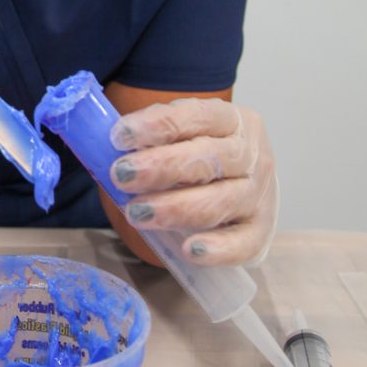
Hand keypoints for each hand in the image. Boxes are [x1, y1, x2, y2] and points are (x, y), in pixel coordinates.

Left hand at [109, 98, 278, 266]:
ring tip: (137, 214)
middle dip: (161, 167)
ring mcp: (260, 194)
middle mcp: (251, 153)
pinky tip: (189, 250)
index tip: (120, 136)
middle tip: (121, 175)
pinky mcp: (262, 232)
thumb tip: (103, 145)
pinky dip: (217, 249)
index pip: (196, 116)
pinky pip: (243, 243)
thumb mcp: (178, 134)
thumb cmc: (197, 155)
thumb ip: (148, 138)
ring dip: (175, 208)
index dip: (157, 125)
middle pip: (209, 158)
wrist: (239, 181)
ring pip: (221, 200)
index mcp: (229, 119)